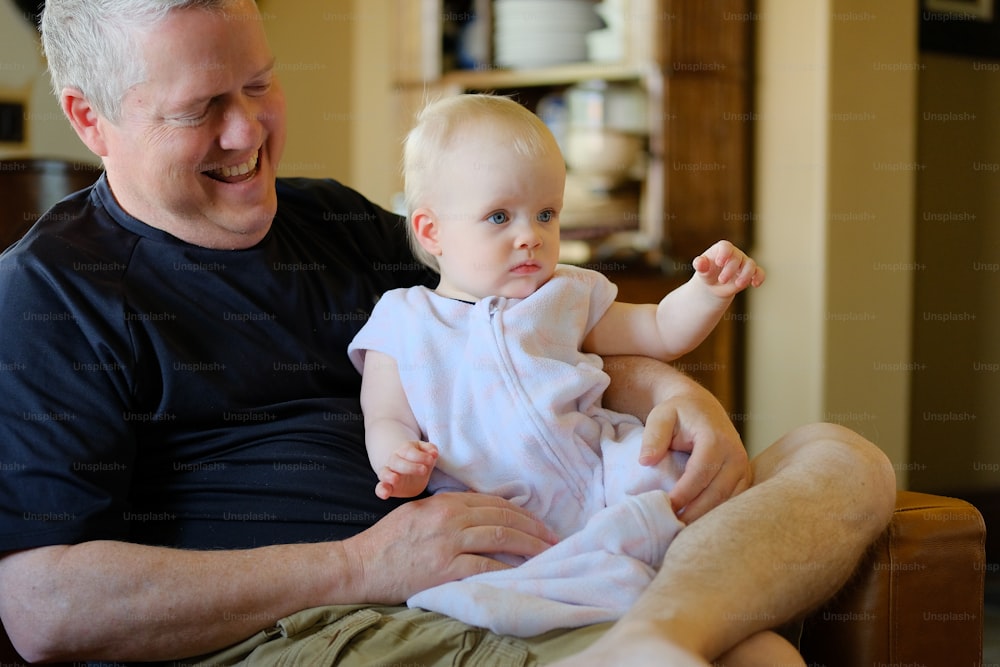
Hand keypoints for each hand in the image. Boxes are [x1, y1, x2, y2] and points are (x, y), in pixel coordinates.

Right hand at [341, 492, 557, 602]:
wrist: (360, 565)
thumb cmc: (388, 541)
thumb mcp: (418, 513)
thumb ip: (447, 510)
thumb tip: (478, 514)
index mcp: (445, 502)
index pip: (494, 502)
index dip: (522, 512)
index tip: (538, 523)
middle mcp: (451, 517)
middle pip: (503, 516)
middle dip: (533, 528)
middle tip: (553, 538)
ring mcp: (449, 542)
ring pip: (500, 537)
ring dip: (529, 545)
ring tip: (547, 554)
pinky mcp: (445, 568)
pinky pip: (486, 565)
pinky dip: (508, 567)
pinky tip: (522, 571)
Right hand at [375, 440, 438, 498]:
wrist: (411, 474)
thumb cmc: (420, 462)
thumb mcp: (426, 454)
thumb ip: (430, 450)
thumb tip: (434, 453)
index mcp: (404, 450)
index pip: (408, 450)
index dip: (419, 455)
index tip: (431, 460)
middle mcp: (394, 460)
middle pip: (396, 461)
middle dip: (410, 466)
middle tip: (423, 470)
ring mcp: (389, 473)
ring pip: (384, 473)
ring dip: (389, 476)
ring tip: (396, 479)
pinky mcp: (387, 486)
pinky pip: (380, 488)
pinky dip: (381, 490)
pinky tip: (385, 494)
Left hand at [637, 386, 751, 521]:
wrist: (702, 407)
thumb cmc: (678, 413)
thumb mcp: (661, 416)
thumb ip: (653, 437)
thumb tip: (645, 461)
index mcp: (716, 439)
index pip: (700, 473)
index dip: (683, 494)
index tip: (666, 508)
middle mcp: (735, 454)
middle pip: (716, 492)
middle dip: (694, 512)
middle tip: (672, 526)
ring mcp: (743, 467)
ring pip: (727, 501)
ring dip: (705, 517)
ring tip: (682, 529)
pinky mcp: (744, 476)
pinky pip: (733, 500)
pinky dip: (716, 513)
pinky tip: (697, 522)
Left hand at [692, 240, 764, 298]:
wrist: (714, 286)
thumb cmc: (707, 273)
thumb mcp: (702, 270)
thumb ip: (700, 265)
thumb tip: (699, 262)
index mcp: (722, 250)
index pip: (726, 246)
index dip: (724, 253)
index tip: (719, 263)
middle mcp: (735, 254)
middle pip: (738, 257)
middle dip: (731, 269)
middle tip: (722, 280)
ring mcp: (744, 263)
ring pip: (750, 264)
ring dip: (746, 275)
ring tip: (738, 285)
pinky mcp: (751, 273)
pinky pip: (759, 272)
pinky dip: (759, 277)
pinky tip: (755, 284)